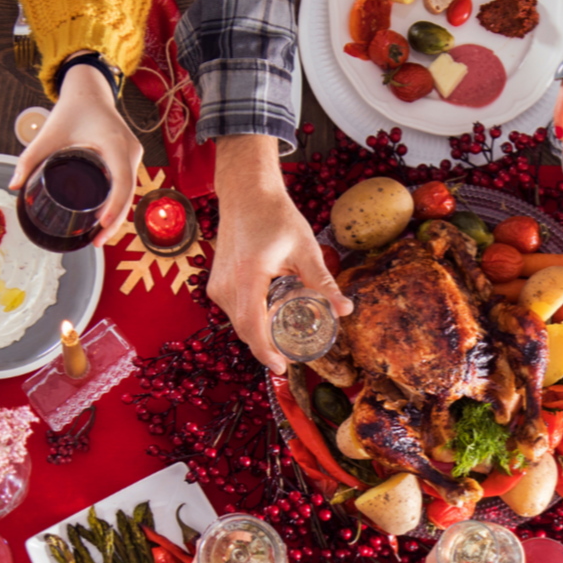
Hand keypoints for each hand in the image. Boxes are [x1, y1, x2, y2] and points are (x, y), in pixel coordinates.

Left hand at [8, 60, 142, 247]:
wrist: (90, 91)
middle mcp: (130, 150)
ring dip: (118, 215)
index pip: (122, 182)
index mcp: (114, 143)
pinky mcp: (131, 157)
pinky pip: (129, 184)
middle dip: (115, 220)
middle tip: (96, 241)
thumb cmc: (71, 110)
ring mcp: (134, 155)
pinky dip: (120, 203)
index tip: (102, 224)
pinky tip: (107, 219)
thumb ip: (29, 158)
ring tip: (100, 236)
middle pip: (128, 193)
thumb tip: (13, 186)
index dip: (114, 207)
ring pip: (131, 191)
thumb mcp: (49, 134)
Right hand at [211, 136, 351, 372]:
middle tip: (293, 358)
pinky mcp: (216, 284)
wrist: (246, 194)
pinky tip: (270, 321)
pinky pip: (234, 312)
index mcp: (248, 276)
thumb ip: (323, 282)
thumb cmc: (275, 216)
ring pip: (239, 322)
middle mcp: (226, 285)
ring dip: (259, 335)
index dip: (265, 352)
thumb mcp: (305, 249)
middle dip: (267, 348)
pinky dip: (252, 320)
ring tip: (285, 341)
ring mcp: (217, 285)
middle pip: (245, 330)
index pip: (252, 326)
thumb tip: (345, 309)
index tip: (282, 368)